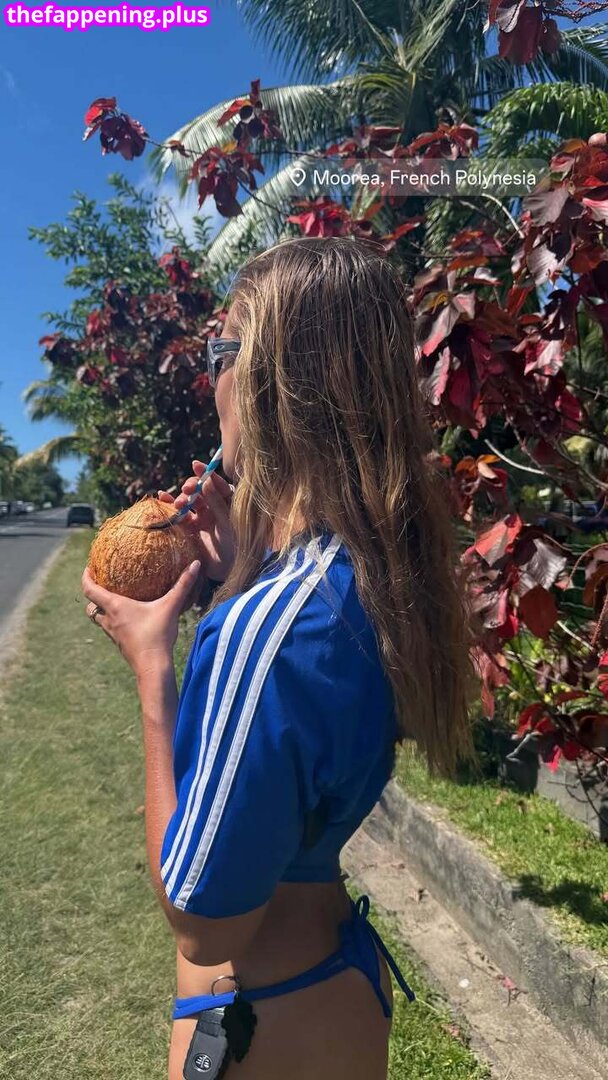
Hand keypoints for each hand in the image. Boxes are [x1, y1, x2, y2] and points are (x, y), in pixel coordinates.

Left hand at [82, 560, 200, 677]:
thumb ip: (182, 585)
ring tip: (113, 601)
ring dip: (101, 610)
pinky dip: (113, 621)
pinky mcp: (121, 644)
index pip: (89, 590)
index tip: (88, 568)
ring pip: (99, 620)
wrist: (153, 667)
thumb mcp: (171, 607)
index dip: (86, 577)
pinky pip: (111, 629)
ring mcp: (114, 634)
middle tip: (100, 585)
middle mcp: (110, 620)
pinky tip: (128, 619)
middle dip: (92, 596)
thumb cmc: (158, 636)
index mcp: (116, 607)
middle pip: (90, 607)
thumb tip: (195, 564)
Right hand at [158, 461, 234, 581]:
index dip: (207, 474)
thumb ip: (218, 502)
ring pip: (187, 503)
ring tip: (179, 504)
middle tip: (188, 489)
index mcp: (227, 504)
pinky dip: (169, 508)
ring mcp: (201, 520)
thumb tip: (207, 480)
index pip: (216, 484)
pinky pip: (178, 517)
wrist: (230, 571)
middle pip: (199, 492)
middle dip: (191, 488)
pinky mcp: (190, 531)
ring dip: (181, 499)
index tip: (197, 465)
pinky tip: (162, 498)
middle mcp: (214, 508)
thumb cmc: (237, 546)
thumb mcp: (229, 522)